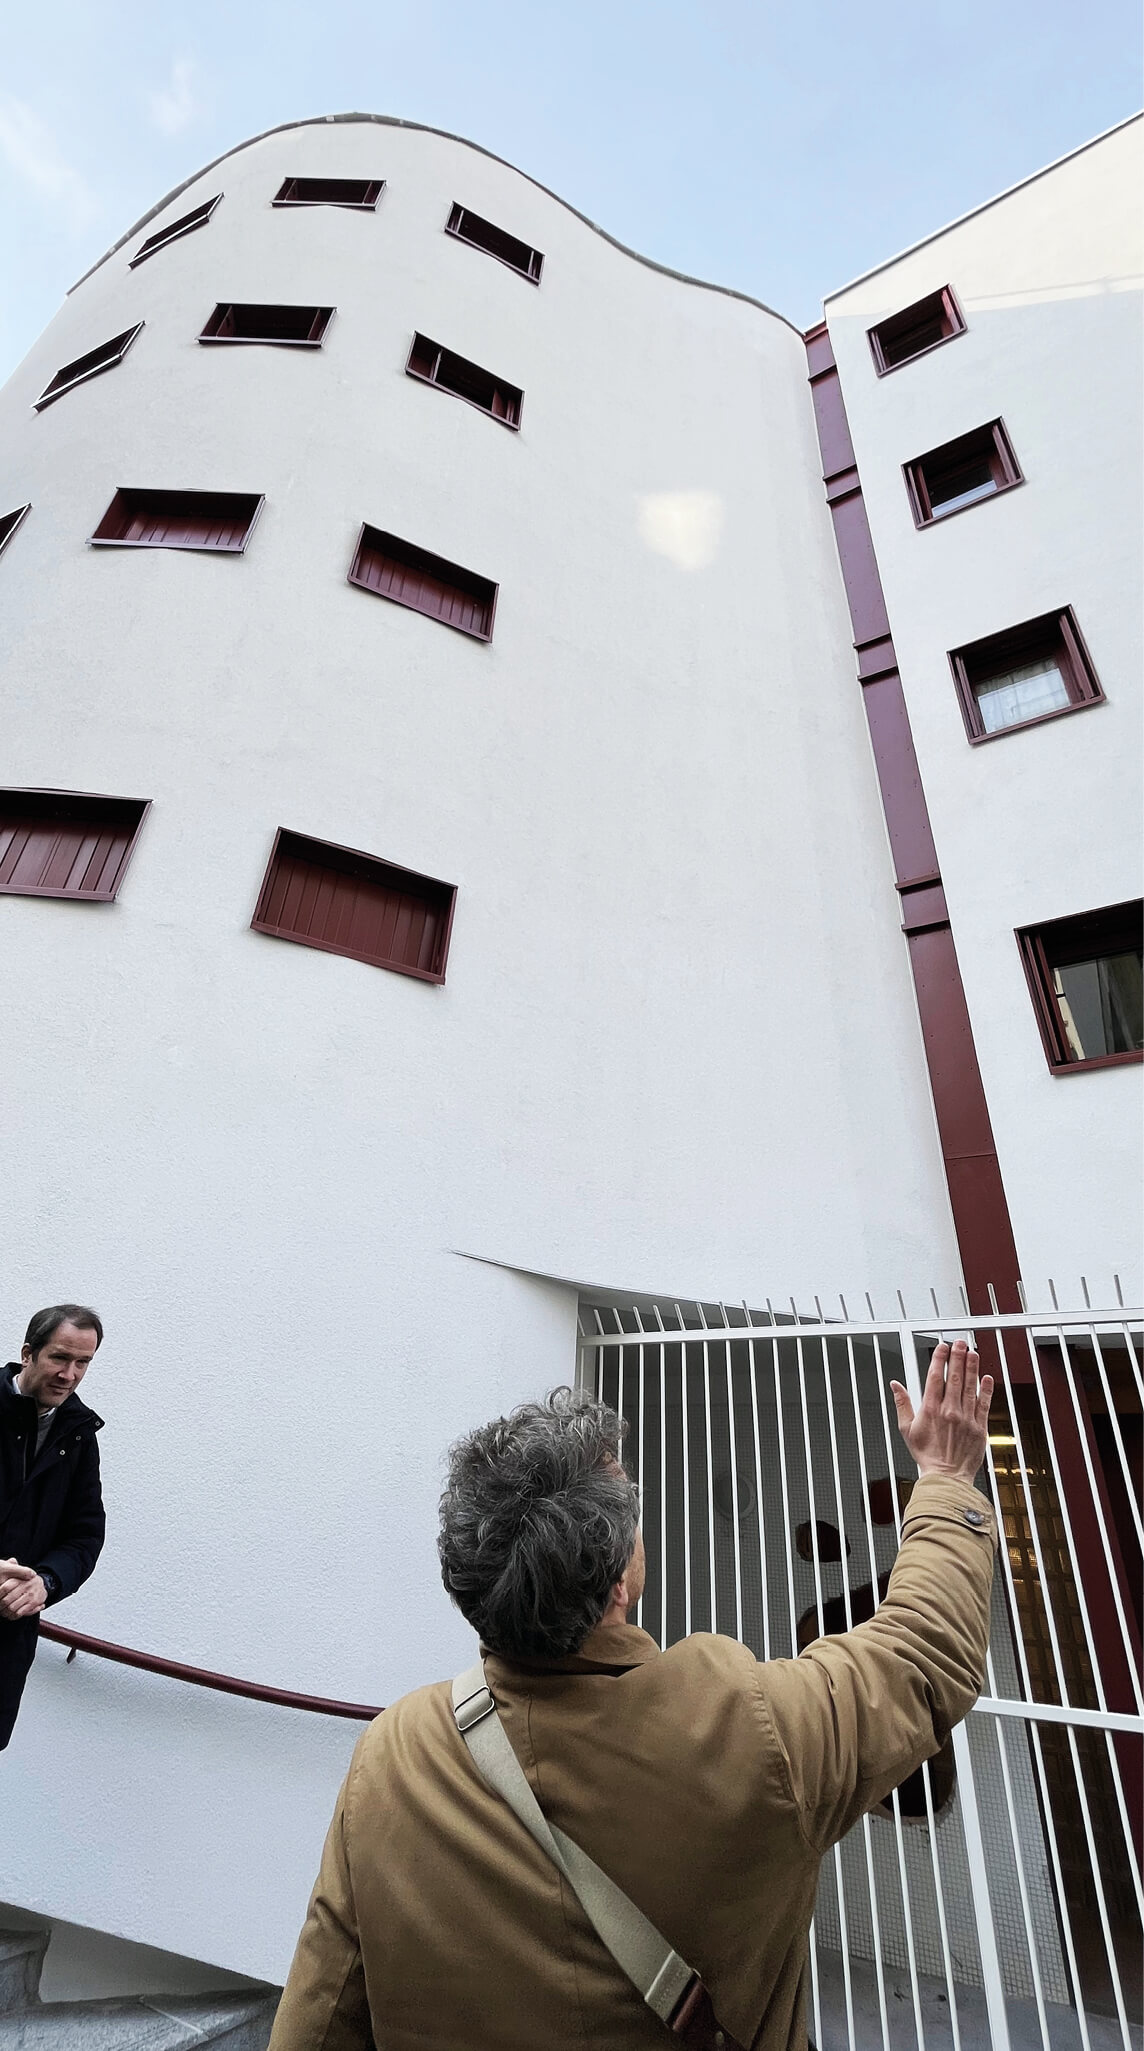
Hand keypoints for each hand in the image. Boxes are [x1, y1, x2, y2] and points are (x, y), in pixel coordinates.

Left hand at [0, 1562, 46, 1619]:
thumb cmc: (25, 1580)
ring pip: (12, 1608)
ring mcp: (29, 1595)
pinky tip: (11, 1615)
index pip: (5, 1588)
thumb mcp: (17, 1571)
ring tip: (3, 1613)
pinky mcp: (33, 1603)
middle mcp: (25, 1586)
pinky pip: (20, 1612)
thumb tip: (11, 1561)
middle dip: (0, 1606)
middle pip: (6, 1600)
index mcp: (19, 1579)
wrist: (41, 1585)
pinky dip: (13, 1616)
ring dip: (6, 1612)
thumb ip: (12, 1567)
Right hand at [890, 1340, 992, 1484]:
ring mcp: (967, 1418)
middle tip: (960, 1342)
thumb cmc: (927, 1455)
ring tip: (972, 1352)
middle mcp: (950, 1411)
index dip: (940, 1359)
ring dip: (972, 1368)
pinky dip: (986, 1390)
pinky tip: (986, 1378)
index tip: (942, 1347)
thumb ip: (901, 1404)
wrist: (946, 1476)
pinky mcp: (980, 1427)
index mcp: (931, 1410)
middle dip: (958, 1357)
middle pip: (955, 1377)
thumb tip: (895, 1385)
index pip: (936, 1377)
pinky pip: (984, 1404)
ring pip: (971, 1387)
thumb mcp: (906, 1430)